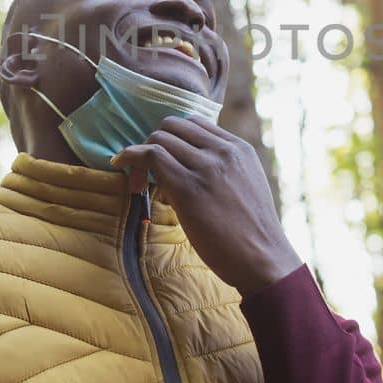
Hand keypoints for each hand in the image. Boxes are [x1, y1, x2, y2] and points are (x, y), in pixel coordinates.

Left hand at [111, 116, 302, 295]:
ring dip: (140, 155)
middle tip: (146, 172)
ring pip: (160, 138)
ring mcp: (207, 168)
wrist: (264, 260)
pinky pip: (152, 157)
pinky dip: (130, 157)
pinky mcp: (189, 188)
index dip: (173, 138)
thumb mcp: (245, 185)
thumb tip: (186, 167)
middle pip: (173, 125)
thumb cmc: (251, 233)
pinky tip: (119, 164)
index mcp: (239, 149)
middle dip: (154, 142)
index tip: (163, 161)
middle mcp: (224, 152)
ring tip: (137, 182)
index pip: (195, 123)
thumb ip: (222, 169)